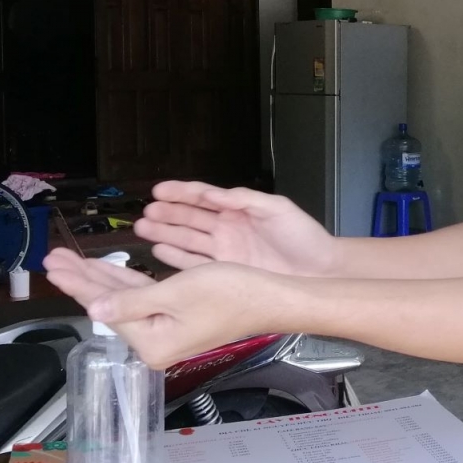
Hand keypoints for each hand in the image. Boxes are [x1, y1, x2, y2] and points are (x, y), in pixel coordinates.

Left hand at [44, 248, 270, 368]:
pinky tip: (110, 271)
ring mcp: (166, 331)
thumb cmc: (231, 294)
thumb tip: (94, 310)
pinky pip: (143, 297)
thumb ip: (130, 300)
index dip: (78, 281)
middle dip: (82, 277)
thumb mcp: (175, 293)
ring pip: (124, 298)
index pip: (104, 306)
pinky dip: (125, 281)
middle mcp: (155, 341)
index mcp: (151, 341)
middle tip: (54, 258)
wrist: (270, 298)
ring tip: (71, 262)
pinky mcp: (178, 318)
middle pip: (109, 303)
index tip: (54, 264)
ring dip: (100, 277)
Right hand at [135, 182, 337, 276]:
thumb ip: (245, 199)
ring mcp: (225, 251)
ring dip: (165, 234)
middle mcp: (227, 229)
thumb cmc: (303, 236)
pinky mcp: (226, 272)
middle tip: (145, 213)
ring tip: (143, 229)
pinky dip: (177, 258)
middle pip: (190, 218)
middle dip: (166, 214)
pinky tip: (159, 252)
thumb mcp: (277, 209)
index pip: (203, 197)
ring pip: (187, 240)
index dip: (181, 192)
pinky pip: (195, 264)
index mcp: (238, 209)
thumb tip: (214, 193)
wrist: (319, 270)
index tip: (159, 190)